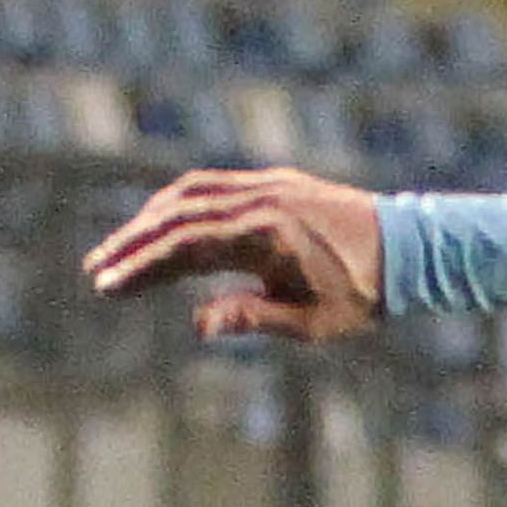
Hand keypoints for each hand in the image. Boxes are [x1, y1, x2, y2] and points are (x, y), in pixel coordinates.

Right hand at [81, 167, 388, 342]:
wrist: (410, 248)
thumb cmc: (365, 294)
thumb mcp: (313, 321)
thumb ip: (254, 318)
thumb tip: (199, 325)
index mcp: (265, 235)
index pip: (185, 246)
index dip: (141, 265)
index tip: (109, 284)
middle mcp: (260, 201)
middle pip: (176, 216)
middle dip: (132, 243)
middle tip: (96, 270)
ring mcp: (266, 185)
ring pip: (189, 194)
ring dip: (149, 219)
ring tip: (121, 249)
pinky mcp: (272, 181)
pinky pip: (213, 185)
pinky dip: (179, 202)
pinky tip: (162, 224)